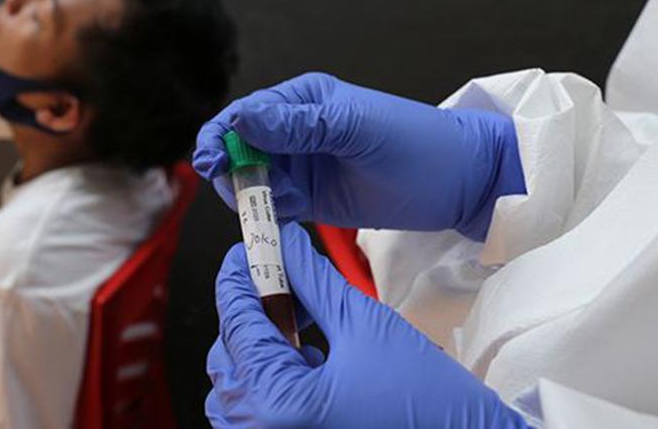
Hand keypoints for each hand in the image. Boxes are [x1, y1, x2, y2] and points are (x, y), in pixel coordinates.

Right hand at [194, 73, 523, 239]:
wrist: (462, 184)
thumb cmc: (417, 145)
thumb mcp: (355, 130)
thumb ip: (297, 126)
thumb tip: (240, 118)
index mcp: (304, 100)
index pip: (245, 114)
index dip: (221, 136)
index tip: (210, 162)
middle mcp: (296, 130)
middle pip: (240, 147)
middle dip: (230, 169)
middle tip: (237, 193)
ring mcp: (303, 165)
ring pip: (252, 179)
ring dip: (249, 193)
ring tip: (268, 206)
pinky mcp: (311, 198)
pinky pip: (273, 204)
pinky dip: (266, 213)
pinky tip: (275, 220)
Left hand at [206, 224, 529, 427]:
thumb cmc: (429, 403)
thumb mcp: (365, 326)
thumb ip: (314, 281)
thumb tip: (285, 246)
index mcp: (279, 402)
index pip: (238, 323)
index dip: (238, 277)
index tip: (245, 253)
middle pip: (228, 355)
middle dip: (251, 315)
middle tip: (282, 284)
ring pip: (235, 388)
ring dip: (258, 352)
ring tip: (302, 329)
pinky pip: (254, 415)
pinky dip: (270, 384)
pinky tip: (310, 364)